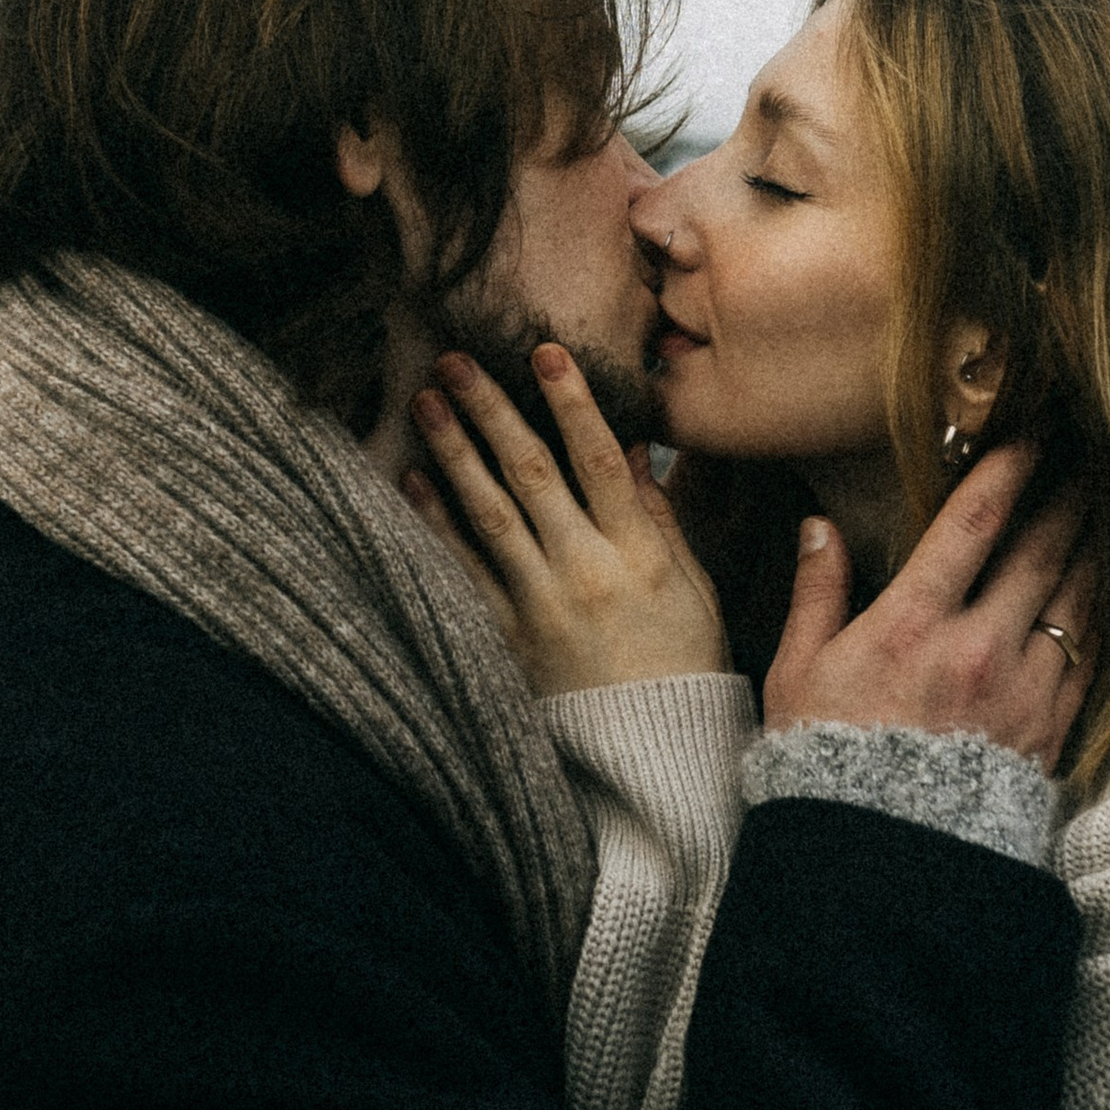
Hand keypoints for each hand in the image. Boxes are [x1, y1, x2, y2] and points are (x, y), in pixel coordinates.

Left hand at [406, 347, 732, 695]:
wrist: (649, 756)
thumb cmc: (683, 664)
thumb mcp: (695, 588)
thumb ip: (660, 518)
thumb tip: (631, 451)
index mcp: (638, 554)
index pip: (600, 461)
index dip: (571, 403)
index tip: (544, 353)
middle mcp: (583, 572)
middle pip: (530, 474)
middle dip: (491, 410)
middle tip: (455, 361)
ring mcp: (539, 604)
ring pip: (488, 513)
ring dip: (453, 451)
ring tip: (426, 401)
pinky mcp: (507, 637)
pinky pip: (464, 569)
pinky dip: (437, 522)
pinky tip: (414, 481)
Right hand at [764, 447, 1097, 774]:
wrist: (877, 859)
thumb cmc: (824, 761)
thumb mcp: (797, 673)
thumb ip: (815, 594)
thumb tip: (818, 527)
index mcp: (912, 624)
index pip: (973, 523)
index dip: (1007, 468)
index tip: (1030, 431)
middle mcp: (978, 647)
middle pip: (1041, 549)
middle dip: (1068, 494)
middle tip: (1091, 452)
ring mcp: (1023, 690)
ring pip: (1075, 598)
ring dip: (1093, 546)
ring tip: (1108, 508)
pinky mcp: (1049, 729)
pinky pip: (1089, 656)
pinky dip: (1099, 614)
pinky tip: (1103, 590)